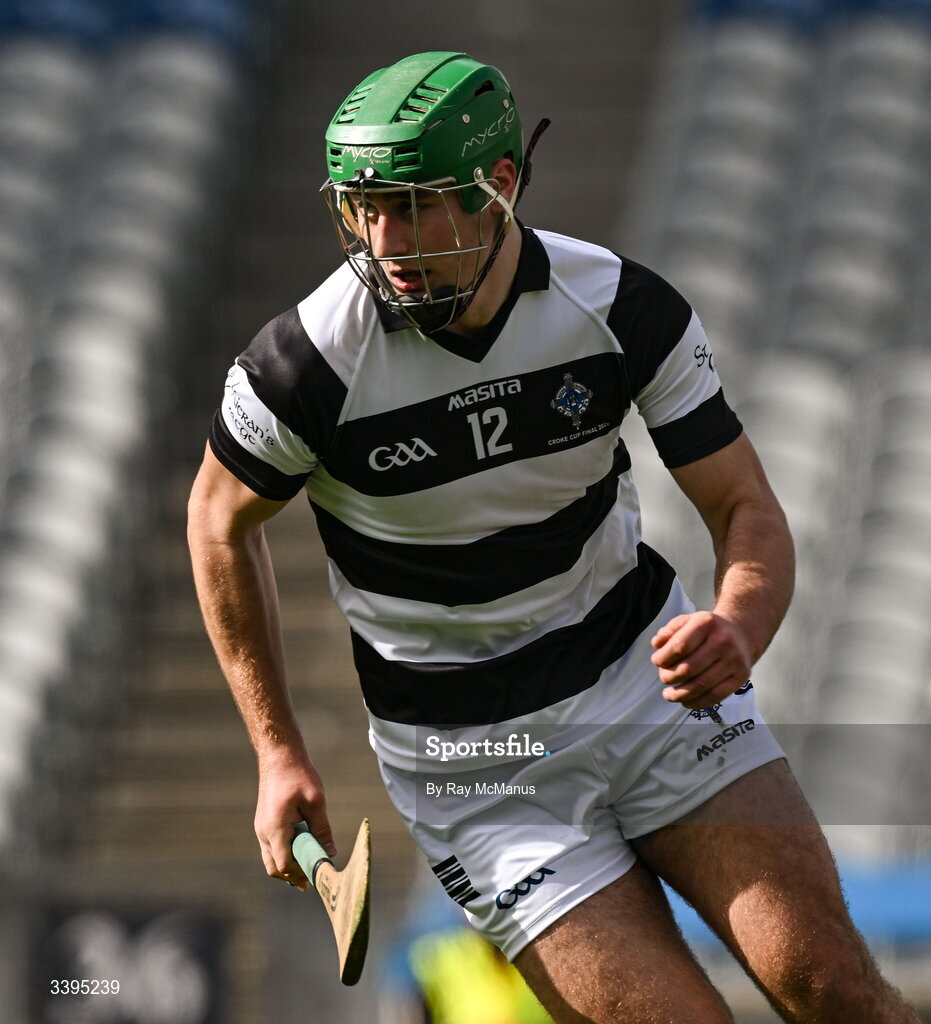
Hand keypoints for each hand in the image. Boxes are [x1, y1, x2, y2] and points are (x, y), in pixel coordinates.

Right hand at [254, 751, 335, 890]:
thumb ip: (322, 829)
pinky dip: (284, 852)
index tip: (316, 877)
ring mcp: (261, 827)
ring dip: (288, 864)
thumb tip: (330, 853)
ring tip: (308, 865)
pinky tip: (301, 847)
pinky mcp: (264, 822)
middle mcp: (263, 832)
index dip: (300, 874)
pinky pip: (272, 846)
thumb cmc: (298, 775)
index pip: (284, 865)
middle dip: (292, 875)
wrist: (279, 756)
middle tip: (311, 880)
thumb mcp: (316, 801)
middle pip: (274, 867)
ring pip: (271, 858)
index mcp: (275, 828)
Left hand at [650, 610, 752, 709]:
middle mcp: (723, 640)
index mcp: (706, 623)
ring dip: (680, 694)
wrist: (740, 633)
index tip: (657, 662)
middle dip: (670, 677)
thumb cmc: (708, 630)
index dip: (663, 658)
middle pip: (689, 668)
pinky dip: (697, 702)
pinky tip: (686, 701)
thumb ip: (669, 631)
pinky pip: (716, 695)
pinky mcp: (741, 676)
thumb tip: (657, 644)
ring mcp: (734, 659)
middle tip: (664, 678)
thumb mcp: (687, 620)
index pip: (680, 646)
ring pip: (701, 685)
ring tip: (669, 694)